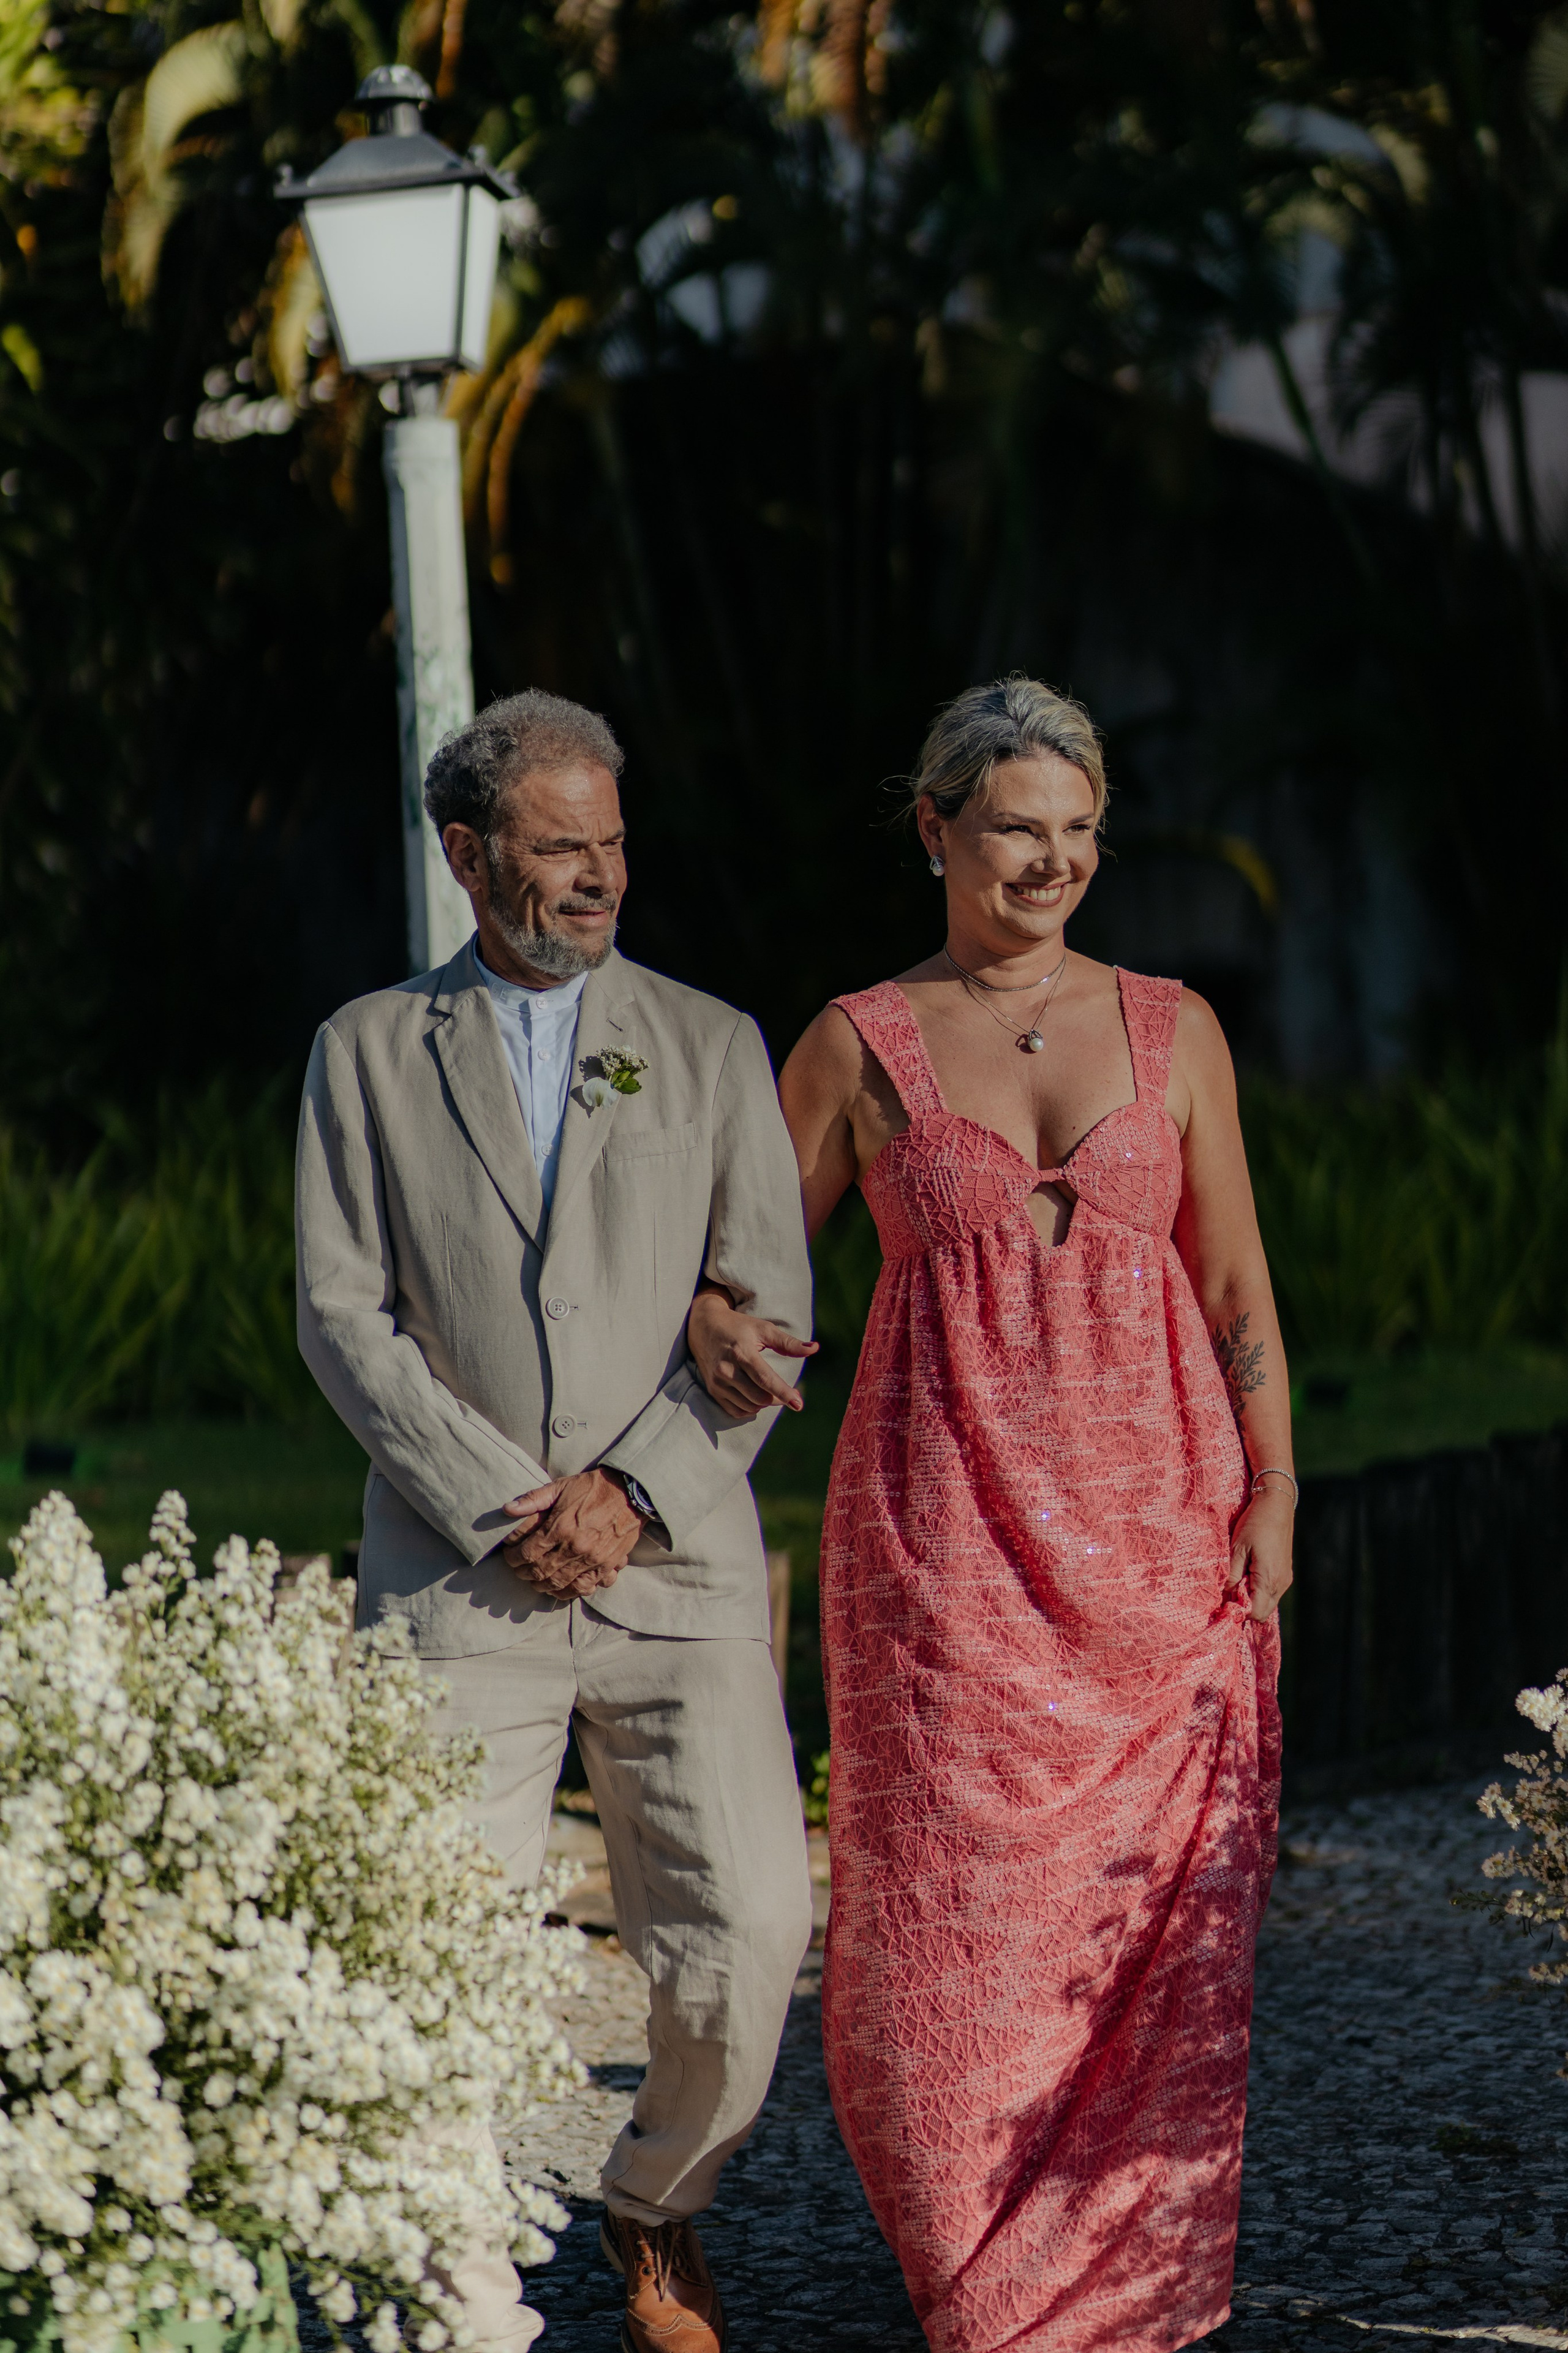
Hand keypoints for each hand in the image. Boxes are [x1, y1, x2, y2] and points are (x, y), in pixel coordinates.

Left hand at [502, 1470, 643, 1598]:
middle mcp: (575, 1547)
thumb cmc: (592, 1488)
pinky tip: (559, 1589)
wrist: (630, 1493)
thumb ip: (533, 1499)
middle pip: (540, 1572)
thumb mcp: (560, 1486)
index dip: (513, 1558)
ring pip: (559, 1583)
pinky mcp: (606, 1565)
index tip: (510, 1556)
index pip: (527, 1553)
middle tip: (519, 1570)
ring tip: (535, 1581)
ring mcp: (592, 1559)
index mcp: (561, 1527)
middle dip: (524, 1573)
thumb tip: (507, 1509)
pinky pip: (584, 1587)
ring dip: (542, 1585)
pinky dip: (568, 1592)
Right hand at [686, 1288, 817, 1420]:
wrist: (703, 1326)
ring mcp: (717, 1382)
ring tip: (769, 1391)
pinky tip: (755, 1398)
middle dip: (777, 1398)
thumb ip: (788, 1343)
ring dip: (764, 1404)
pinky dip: (750, 1409)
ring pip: (749, 1406)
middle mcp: (727, 1369)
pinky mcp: (712, 1390)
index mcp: (742, 1353)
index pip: (766, 1379)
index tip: (798, 1404)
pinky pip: (736, 1411)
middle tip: (784, 1391)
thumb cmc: (738, 1326)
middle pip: (759, 1397)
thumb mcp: (763, 1329)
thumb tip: (814, 1349)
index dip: (784, 1393)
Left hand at [1227, 1485, 1294, 1621]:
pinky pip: (1272, 1592)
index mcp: (1268, 1578)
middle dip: (1245, 1608)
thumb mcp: (1237, 1548)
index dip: (1238, 1612)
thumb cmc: (1254, 1523)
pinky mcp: (1285, 1573)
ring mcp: (1285, 1579)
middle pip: (1262, 1612)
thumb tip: (1225, 1597)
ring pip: (1268, 1603)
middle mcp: (1280, 1583)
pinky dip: (1259, 1591)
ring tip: (1238, 1580)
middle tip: (1229, 1592)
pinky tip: (1248, 1574)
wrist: (1276, 1505)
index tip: (1224, 1603)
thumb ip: (1232, 1575)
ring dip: (1252, 1599)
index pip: (1255, 1612)